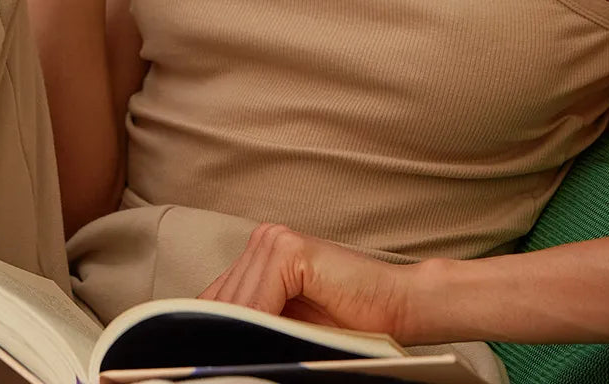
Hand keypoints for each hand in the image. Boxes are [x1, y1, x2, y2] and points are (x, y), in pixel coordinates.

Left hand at [199, 223, 415, 343]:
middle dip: (224, 337)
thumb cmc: (353, 322)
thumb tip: (215, 349)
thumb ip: (257, 324)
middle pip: (223, 300)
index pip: (218, 300)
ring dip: (240, 336)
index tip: (207, 362)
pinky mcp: (290, 249)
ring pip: (237, 303)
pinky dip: (256, 329)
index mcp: (260, 255)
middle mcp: (264, 240)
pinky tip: (261, 349)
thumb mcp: (290, 326)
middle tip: (217, 368)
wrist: (401, 305)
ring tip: (240, 363)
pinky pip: (258, 299)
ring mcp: (275, 239)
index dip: (212, 333)